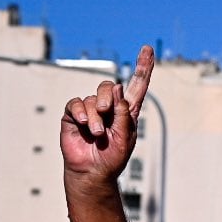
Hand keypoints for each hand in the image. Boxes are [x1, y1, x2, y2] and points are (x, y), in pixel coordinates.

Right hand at [61, 45, 153, 182]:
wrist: (91, 172)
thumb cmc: (112, 158)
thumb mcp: (125, 137)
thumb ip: (124, 113)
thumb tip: (117, 87)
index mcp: (126, 112)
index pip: (136, 86)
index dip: (142, 68)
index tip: (148, 49)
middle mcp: (108, 108)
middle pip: (108, 87)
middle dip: (107, 97)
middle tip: (105, 113)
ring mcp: (90, 111)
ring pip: (92, 98)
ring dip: (94, 117)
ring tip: (96, 134)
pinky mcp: (74, 116)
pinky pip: (76, 104)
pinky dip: (80, 112)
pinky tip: (83, 123)